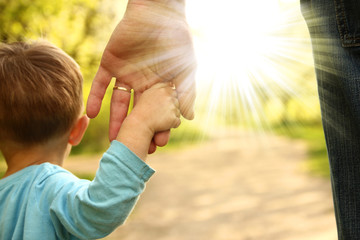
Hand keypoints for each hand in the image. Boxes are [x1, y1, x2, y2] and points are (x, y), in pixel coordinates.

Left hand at [86, 0, 195, 151]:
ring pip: (118, 103)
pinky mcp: (109, 64)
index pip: (157, 112)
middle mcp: (142, 84)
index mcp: (159, 86)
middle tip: (132, 149)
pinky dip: (95, 98)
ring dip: (115, 120)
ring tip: (112, 140)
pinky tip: (91, 114)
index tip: (156, 145)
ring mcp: (125, 75)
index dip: (158, 128)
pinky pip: (100, 84)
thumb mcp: (185, 67)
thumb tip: (189, 117)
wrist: (156, 12)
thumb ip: (187, 91)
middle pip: (137, 112)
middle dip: (136, 130)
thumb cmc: (175, 39)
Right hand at [129, 82, 180, 133]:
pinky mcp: (174, 119)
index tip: (161, 104)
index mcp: (164, 90)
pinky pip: (177, 121)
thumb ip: (160, 86)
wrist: (140, 122)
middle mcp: (170, 98)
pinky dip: (173, 123)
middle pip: (177, 102)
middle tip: (160, 111)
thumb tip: (172, 84)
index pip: (173, 92)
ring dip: (172, 115)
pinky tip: (164, 123)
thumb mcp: (149, 92)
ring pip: (177, 111)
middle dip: (171, 106)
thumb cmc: (143, 108)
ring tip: (161, 117)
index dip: (168, 98)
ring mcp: (173, 108)